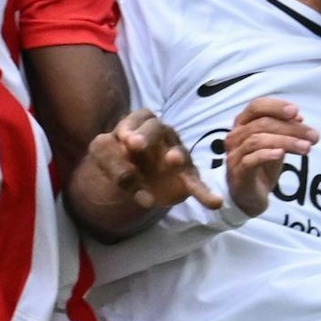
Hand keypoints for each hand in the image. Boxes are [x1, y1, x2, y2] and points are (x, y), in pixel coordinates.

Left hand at [85, 110, 222, 213]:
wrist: (134, 181)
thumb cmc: (121, 159)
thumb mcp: (104, 156)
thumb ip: (112, 162)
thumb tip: (129, 178)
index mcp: (141, 125)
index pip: (138, 118)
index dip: (131, 125)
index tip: (122, 138)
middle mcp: (162, 136)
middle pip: (157, 128)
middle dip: (146, 135)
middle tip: (134, 145)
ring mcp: (177, 156)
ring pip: (179, 152)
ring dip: (176, 155)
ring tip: (173, 160)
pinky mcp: (186, 178)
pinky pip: (197, 184)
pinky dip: (205, 193)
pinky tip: (215, 203)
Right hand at [225, 98, 316, 216]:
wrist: (251, 197)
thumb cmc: (262, 167)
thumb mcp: (277, 145)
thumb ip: (284, 131)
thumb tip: (298, 117)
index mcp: (243, 124)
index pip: (256, 106)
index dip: (276, 106)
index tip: (296, 111)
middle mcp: (235, 136)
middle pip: (261, 123)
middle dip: (290, 128)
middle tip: (313, 136)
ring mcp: (234, 154)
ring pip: (257, 140)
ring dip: (285, 142)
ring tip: (306, 147)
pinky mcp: (237, 173)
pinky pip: (250, 160)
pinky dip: (267, 155)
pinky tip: (281, 154)